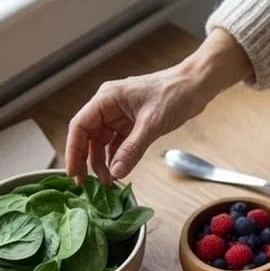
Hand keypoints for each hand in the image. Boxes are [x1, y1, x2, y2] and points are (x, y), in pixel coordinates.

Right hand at [64, 29, 251, 183]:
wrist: (196, 86)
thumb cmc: (175, 94)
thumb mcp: (151, 124)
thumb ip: (132, 149)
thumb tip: (115, 173)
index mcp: (106, 99)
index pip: (79, 126)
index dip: (73, 151)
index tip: (74, 173)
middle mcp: (108, 106)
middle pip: (87, 136)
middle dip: (86, 161)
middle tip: (87, 185)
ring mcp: (119, 115)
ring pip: (102, 142)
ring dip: (102, 162)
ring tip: (107, 182)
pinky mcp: (131, 123)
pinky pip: (117, 143)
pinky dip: (116, 158)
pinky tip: (118, 172)